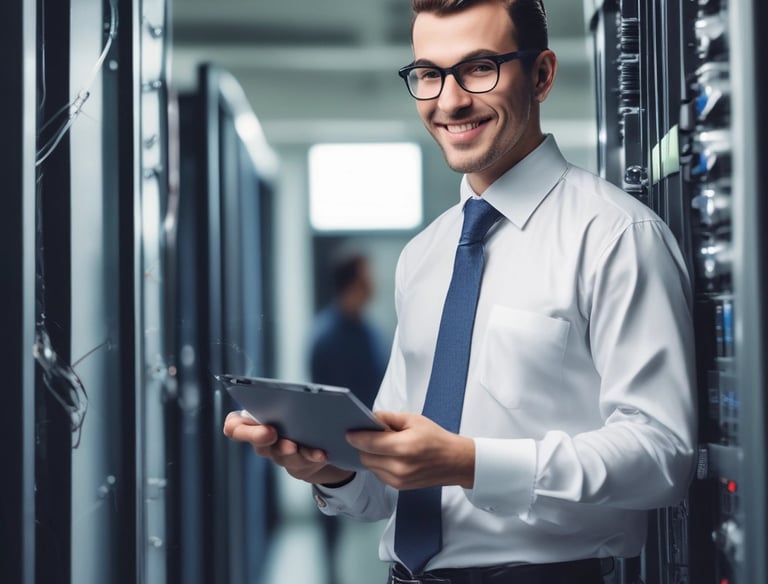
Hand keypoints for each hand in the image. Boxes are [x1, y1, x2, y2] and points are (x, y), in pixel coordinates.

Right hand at [223, 410, 353, 485]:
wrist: (324, 438)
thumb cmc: (302, 412)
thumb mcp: (295, 400)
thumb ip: (293, 397)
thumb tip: (305, 394)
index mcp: (256, 420)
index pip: (234, 426)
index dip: (236, 427)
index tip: (252, 419)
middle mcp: (264, 440)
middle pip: (254, 441)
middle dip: (259, 436)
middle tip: (270, 432)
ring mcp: (280, 455)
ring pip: (279, 454)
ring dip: (287, 449)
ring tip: (295, 445)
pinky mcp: (298, 465)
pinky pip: (303, 463)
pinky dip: (312, 456)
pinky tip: (322, 452)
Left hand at [346, 411, 474, 489]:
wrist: (455, 461)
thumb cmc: (436, 438)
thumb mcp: (413, 420)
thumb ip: (388, 418)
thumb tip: (369, 418)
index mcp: (404, 447)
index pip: (369, 443)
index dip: (355, 437)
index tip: (348, 432)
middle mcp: (399, 467)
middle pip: (365, 456)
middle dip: (364, 446)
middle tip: (370, 436)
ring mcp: (399, 480)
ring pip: (370, 467)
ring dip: (371, 456)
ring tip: (383, 446)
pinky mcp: (399, 487)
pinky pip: (379, 474)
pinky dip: (379, 464)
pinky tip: (390, 456)